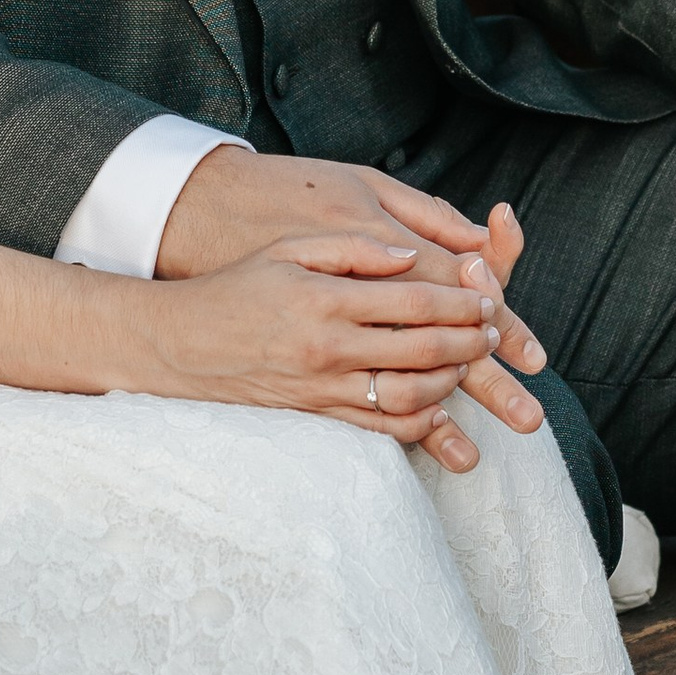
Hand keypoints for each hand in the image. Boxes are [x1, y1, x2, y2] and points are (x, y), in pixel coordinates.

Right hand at [156, 147, 548, 436]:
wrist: (183, 343)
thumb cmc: (240, 287)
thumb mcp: (291, 248)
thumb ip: (353, 248)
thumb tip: (411, 255)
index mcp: (324, 297)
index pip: (413, 299)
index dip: (459, 299)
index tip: (485, 296)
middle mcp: (327, 346)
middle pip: (422, 348)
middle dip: (468, 340)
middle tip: (491, 332)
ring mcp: (323, 386)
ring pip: (409, 394)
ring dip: (450, 382)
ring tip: (467, 364)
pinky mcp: (318, 413)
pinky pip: (380, 426)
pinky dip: (418, 421)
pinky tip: (437, 408)